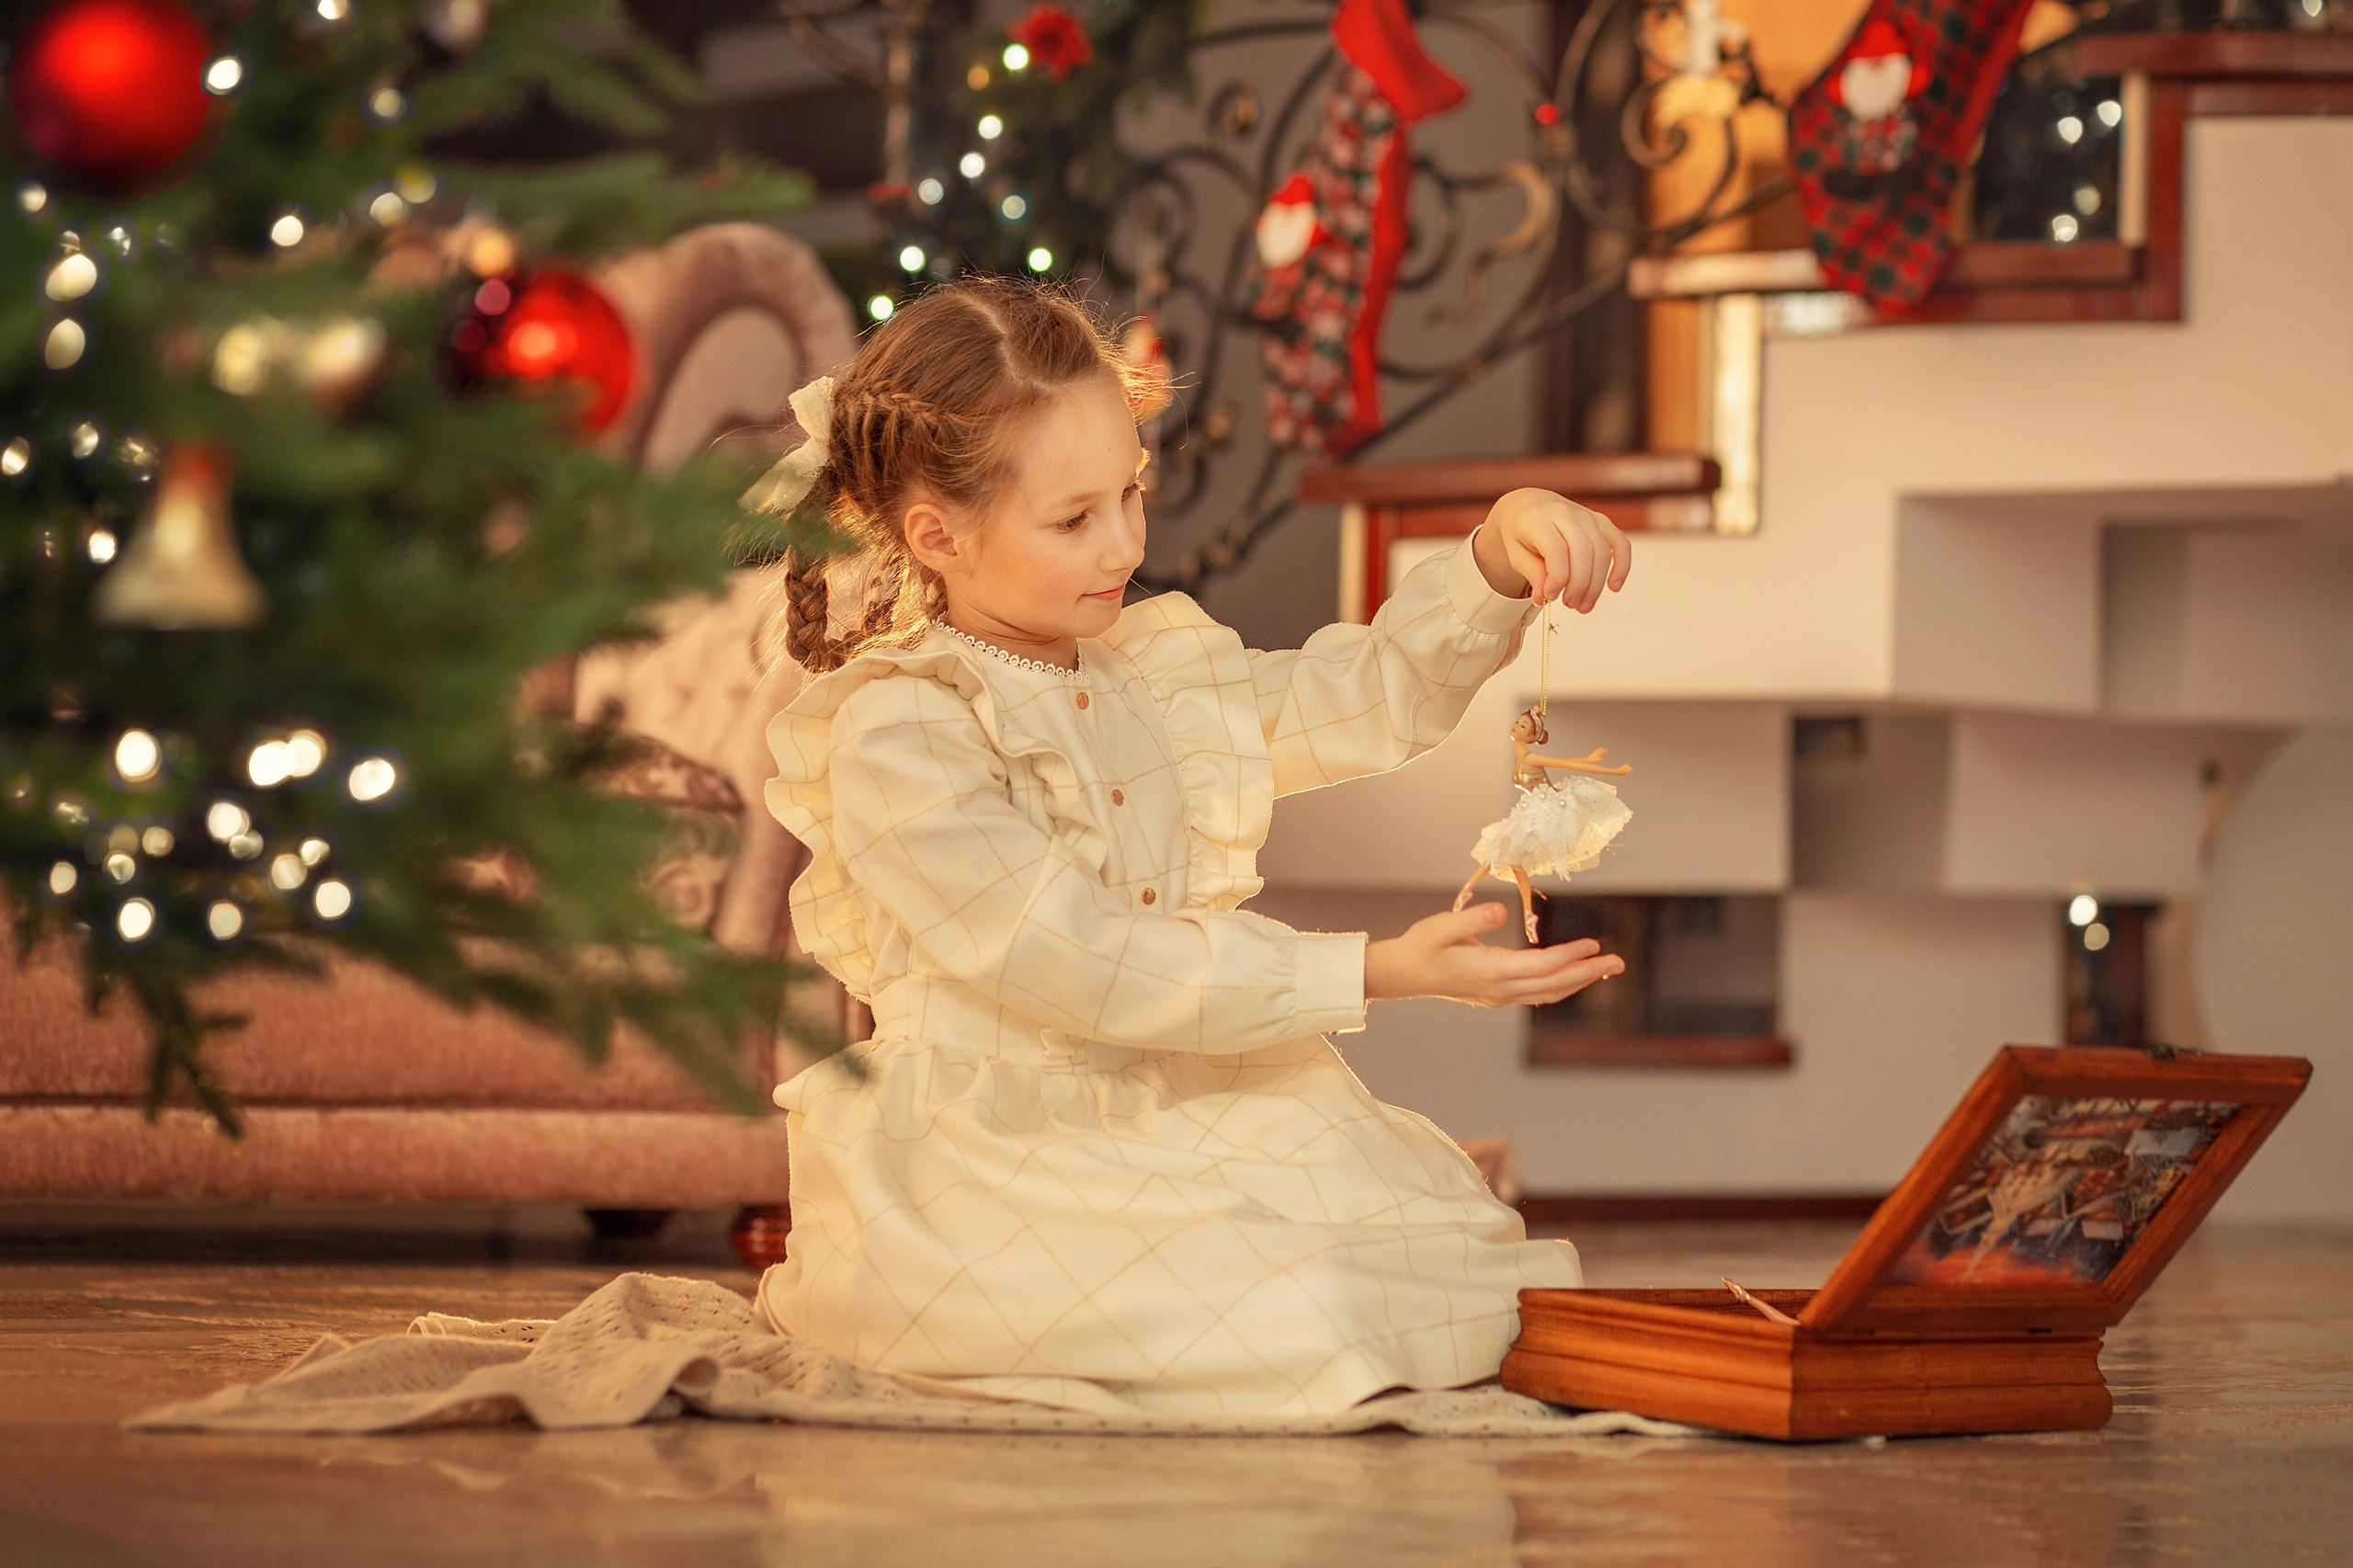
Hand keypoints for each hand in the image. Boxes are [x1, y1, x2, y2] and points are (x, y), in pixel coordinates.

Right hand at [1364, 902, 1623, 1007]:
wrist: (1403, 974)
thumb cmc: (1421, 946)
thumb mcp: (1442, 926)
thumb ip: (1473, 920)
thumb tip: (1503, 911)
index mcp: (1491, 972)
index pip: (1543, 966)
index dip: (1571, 956)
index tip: (1594, 944)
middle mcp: (1501, 989)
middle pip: (1555, 984)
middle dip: (1588, 973)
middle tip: (1618, 962)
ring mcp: (1500, 996)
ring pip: (1549, 993)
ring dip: (1579, 981)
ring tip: (1605, 969)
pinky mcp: (1496, 995)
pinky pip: (1538, 994)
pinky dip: (1560, 986)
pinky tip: (1571, 979)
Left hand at [1471, 488, 1631, 612]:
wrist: (1530, 506)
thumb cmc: (1522, 533)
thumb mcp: (1516, 554)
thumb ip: (1532, 574)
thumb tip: (1543, 598)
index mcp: (1540, 520)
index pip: (1557, 551)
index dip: (1557, 579)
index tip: (1550, 597)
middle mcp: (1566, 513)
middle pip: (1584, 552)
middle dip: (1579, 585)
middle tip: (1570, 605)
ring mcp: (1587, 516)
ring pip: (1602, 552)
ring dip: (1596, 584)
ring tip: (1583, 606)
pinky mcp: (1601, 522)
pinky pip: (1620, 543)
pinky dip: (1622, 565)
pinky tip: (1613, 587)